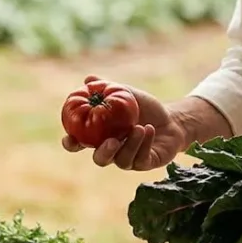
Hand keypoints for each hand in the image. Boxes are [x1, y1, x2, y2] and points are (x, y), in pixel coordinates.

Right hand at [61, 75, 188, 170]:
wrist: (171, 119)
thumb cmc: (144, 108)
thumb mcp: (126, 94)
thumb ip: (107, 88)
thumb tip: (88, 79)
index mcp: (101, 136)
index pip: (80, 144)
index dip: (72, 144)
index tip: (70, 138)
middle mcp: (112, 151)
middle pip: (100, 159)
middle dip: (103, 152)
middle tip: (111, 141)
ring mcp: (128, 159)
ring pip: (122, 160)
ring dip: (130, 144)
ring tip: (138, 127)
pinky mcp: (145, 163)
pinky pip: (140, 160)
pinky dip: (144, 144)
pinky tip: (148, 130)